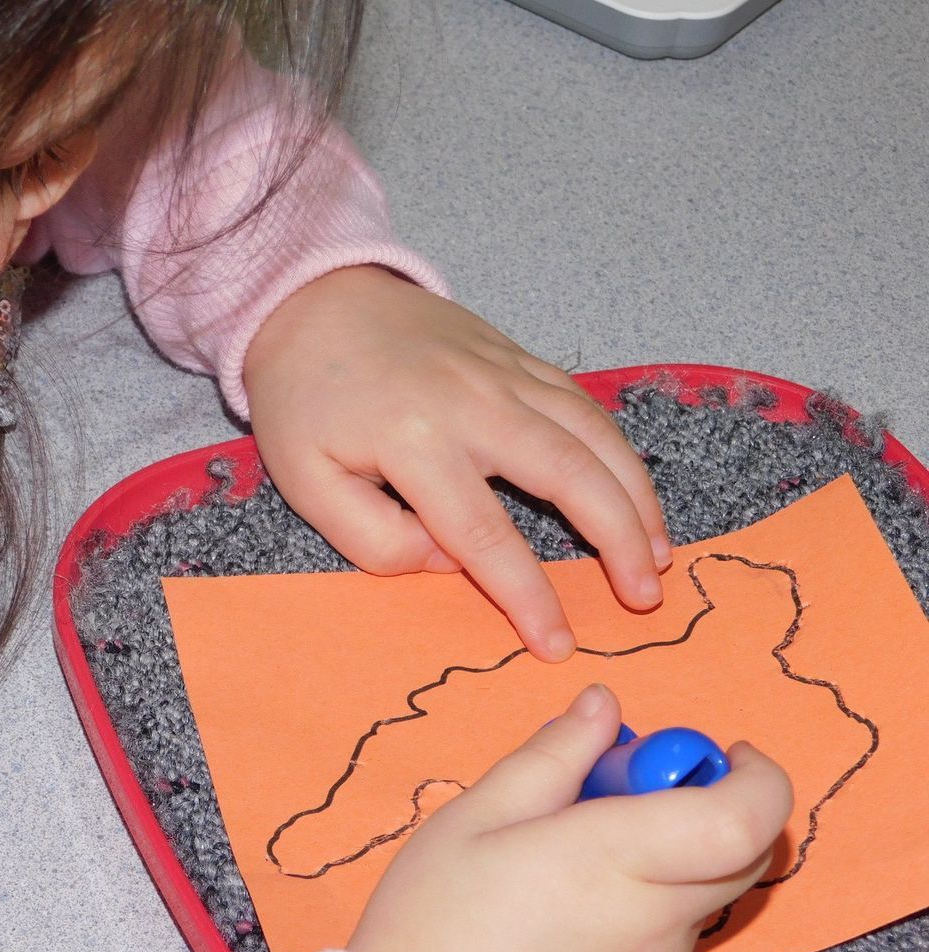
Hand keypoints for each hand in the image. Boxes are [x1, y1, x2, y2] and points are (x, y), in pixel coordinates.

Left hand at [243, 267, 671, 661]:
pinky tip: (632, 487)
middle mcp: (474, 403)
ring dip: (636, 496)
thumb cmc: (303, 398)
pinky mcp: (516, 354)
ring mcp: (503, 372)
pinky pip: (582, 403)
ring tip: (659, 552)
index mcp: (415, 442)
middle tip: (644, 597)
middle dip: (619, 542)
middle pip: (570, 476)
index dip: (528, 596)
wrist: (311, 298)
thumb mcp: (306, 480)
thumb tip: (445, 561)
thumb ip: (372, 537)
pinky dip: (617, 448)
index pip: (486, 536)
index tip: (557, 644)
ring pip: (593, 435)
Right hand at [346, 685, 792, 951]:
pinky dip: (634, 917)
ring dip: (659, 866)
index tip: (723, 751)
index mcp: (613, 860)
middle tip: (631, 794)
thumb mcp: (475, 818)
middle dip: (711, 806)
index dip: (756, 777)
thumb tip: (603, 707)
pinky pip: (661, 950)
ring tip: (564, 867)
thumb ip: (553, 756)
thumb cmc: (431, 927)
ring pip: (692, 901)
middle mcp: (653, 922)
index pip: (744, 819)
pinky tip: (558, 924)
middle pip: (740, 856)